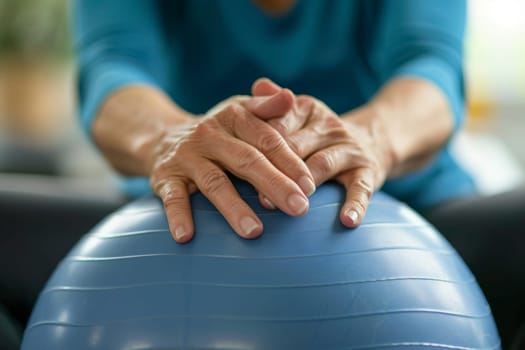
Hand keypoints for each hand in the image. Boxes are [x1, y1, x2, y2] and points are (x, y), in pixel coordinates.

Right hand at [150, 91, 315, 242]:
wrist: (164, 137)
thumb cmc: (219, 131)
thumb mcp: (241, 112)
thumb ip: (268, 108)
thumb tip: (291, 96)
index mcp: (233, 117)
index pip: (267, 139)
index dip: (290, 162)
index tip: (310, 186)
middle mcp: (209, 134)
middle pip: (246, 161)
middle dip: (275, 185)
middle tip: (299, 209)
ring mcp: (186, 156)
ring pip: (214, 183)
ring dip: (234, 208)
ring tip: (255, 232)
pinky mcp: (165, 176)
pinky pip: (172, 197)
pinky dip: (178, 216)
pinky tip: (187, 236)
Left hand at [251, 78, 393, 226]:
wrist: (372, 139)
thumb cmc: (317, 133)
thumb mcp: (298, 114)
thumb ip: (274, 104)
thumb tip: (258, 84)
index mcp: (306, 109)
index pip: (278, 124)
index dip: (258, 145)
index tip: (239, 164)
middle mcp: (329, 125)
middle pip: (297, 146)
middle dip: (277, 170)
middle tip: (259, 195)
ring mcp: (350, 148)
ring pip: (324, 165)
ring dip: (306, 186)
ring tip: (293, 208)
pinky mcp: (368, 170)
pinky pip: (361, 188)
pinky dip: (355, 205)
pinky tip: (346, 221)